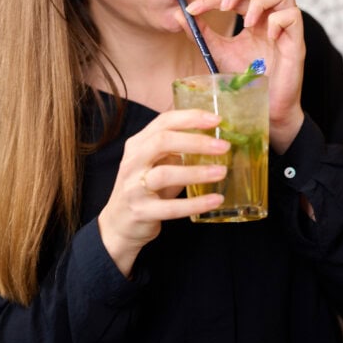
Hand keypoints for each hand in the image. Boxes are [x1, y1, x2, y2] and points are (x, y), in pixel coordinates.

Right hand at [98, 109, 228, 276]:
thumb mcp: (155, 163)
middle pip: (162, 141)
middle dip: (195, 141)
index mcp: (138, 144)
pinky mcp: (141, 212)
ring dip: (197, 172)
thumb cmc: (144, 189)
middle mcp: (132, 162)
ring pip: (165, 174)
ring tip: (222, 171)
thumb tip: (214, 137)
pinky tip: (215, 200)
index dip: (190, 118)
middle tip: (223, 146)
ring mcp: (133, 187)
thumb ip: (176, 149)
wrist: (118, 224)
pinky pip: (171, 208)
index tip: (216, 119)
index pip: (163, 122)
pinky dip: (195, 204)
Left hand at [181, 0, 305, 152]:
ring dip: (260, 3)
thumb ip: (202, 33)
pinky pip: (294, 15)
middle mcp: (270, 16)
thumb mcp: (218, 52)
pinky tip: (268, 38)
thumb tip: (178, 13)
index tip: (192, 9)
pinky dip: (278, 21)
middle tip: (225, 5)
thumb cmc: (247, 80)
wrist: (265, 108)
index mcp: (253, 15)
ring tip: (248, 24)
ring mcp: (286, 27)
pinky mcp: (297, 42)